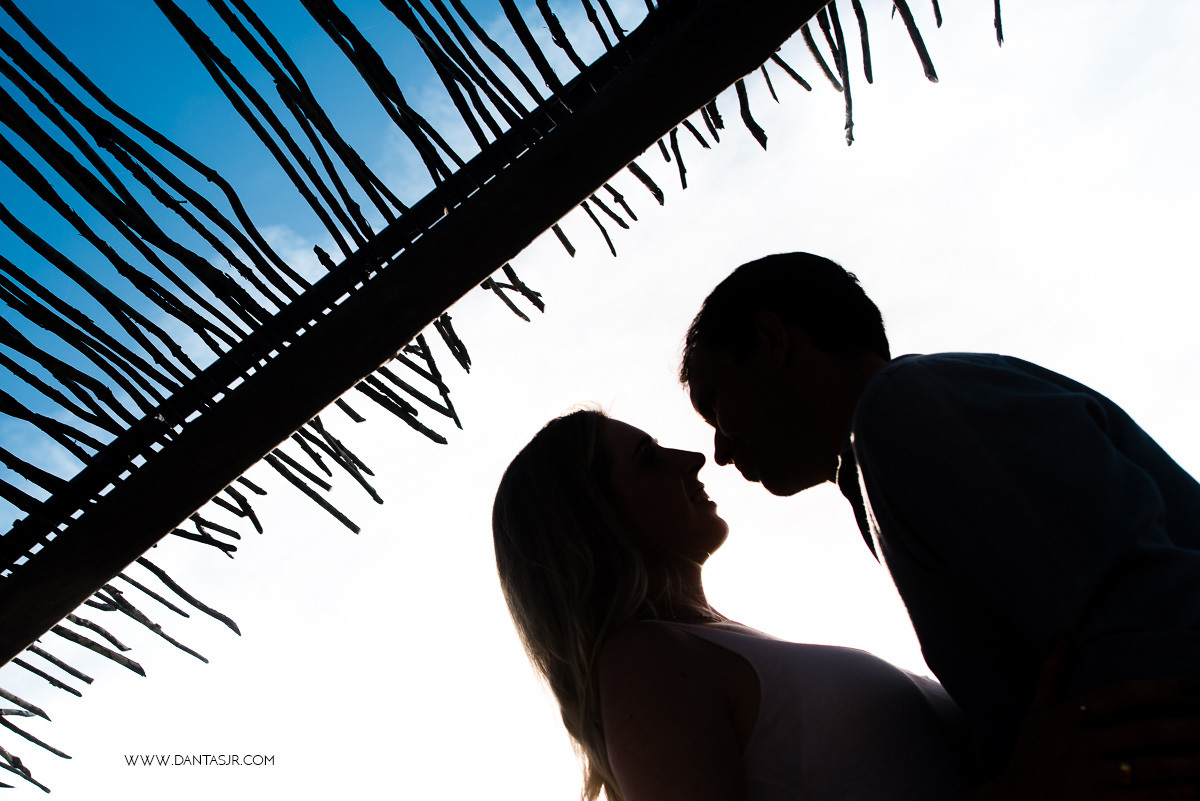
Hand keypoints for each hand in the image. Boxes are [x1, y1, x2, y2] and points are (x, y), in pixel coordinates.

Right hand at [984, 638, 1199, 799]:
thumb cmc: (1030, 752)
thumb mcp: (1035, 712)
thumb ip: (1051, 673)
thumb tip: (1064, 635)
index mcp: (1061, 718)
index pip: (1113, 696)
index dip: (1153, 689)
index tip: (1190, 684)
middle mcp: (1073, 746)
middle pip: (1139, 732)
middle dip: (1183, 727)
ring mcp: (1085, 778)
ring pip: (1146, 768)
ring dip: (1185, 763)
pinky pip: (1142, 800)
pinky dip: (1173, 795)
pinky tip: (1195, 788)